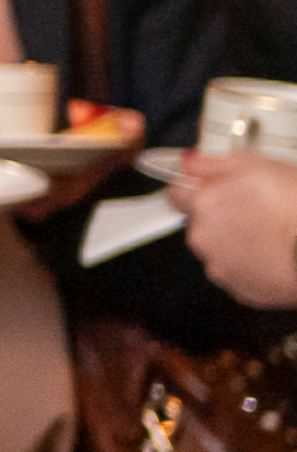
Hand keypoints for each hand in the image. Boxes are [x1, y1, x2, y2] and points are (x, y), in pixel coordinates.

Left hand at [169, 149, 296, 309]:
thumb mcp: (261, 166)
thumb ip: (215, 162)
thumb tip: (188, 161)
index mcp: (204, 204)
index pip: (176, 193)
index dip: (197, 188)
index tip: (215, 189)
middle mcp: (203, 237)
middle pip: (199, 223)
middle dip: (220, 216)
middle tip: (256, 211)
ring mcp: (220, 267)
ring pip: (219, 248)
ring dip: (235, 241)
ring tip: (271, 234)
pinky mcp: (239, 289)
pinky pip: (237, 272)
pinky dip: (251, 265)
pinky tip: (275, 254)